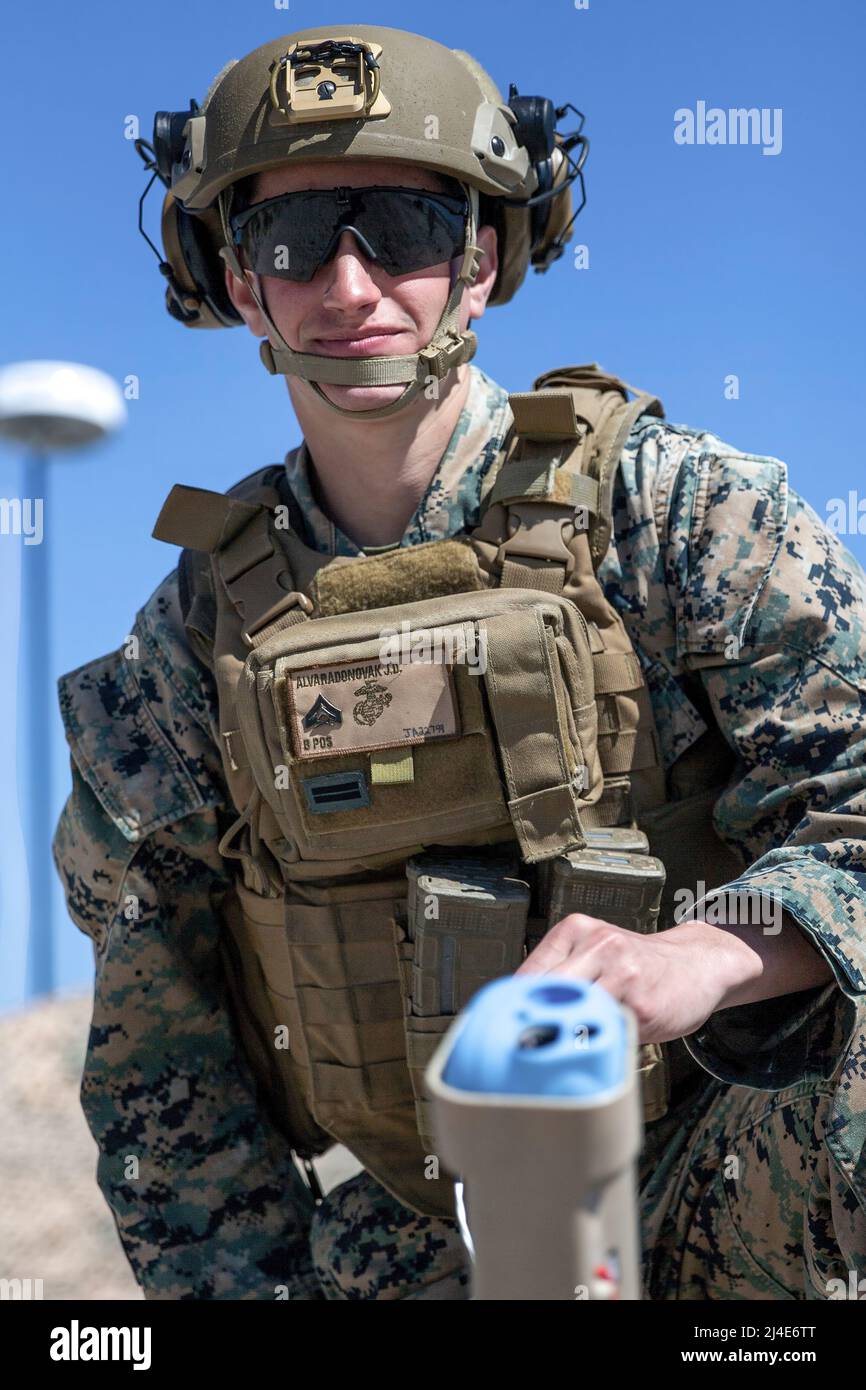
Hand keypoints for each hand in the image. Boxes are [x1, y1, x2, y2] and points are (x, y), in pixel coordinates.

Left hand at [514, 913, 740, 1044]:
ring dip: (566, 1036)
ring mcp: (621, 972)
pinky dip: (599, 1043)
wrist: (697, 964)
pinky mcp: (640, 1004)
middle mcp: (597, 944)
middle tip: (527, 1048)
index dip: (513, 1010)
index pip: (526, 975)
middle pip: (545, 993)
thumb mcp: (594, 952)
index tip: (505, 1033)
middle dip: (534, 1024)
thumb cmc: (639, 965)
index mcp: (576, 929)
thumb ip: (560, 975)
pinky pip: (606, 1032)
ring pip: (574, 1014)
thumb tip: (515, 1013)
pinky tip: (604, 1042)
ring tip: (566, 1048)